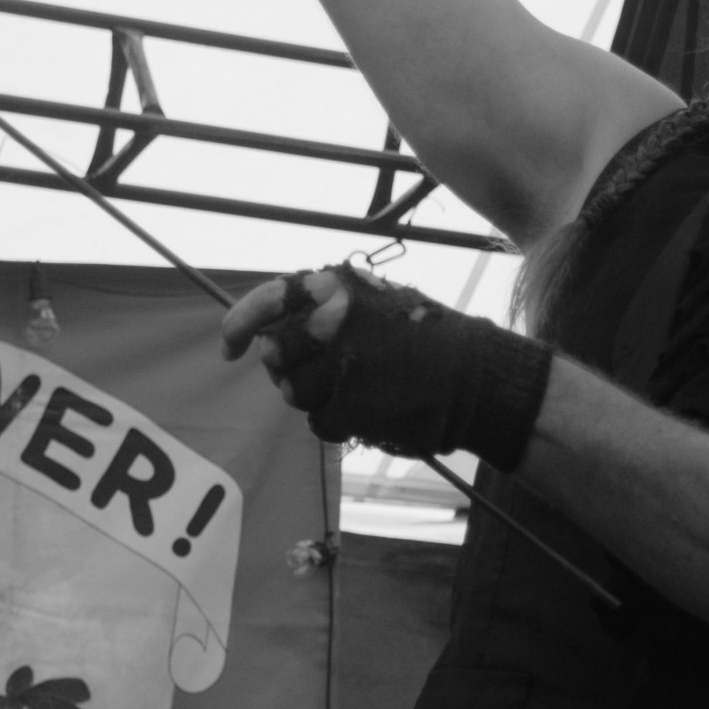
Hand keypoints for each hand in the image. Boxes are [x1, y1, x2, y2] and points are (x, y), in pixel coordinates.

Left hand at [222, 262, 551, 469]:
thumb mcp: (379, 301)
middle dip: (286, 367)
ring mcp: (339, 366)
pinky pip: (319, 422)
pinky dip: (337, 422)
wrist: (479, 379)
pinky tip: (369, 410)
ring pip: (293, 392)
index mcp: (340, 286)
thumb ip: (327, 309)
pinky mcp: (348, 407)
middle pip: (277, 353)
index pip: (270, 297)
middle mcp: (333, 321)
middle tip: (313, 371)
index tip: (229, 345)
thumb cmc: (429, 338)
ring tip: (356, 387)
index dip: (240, 322)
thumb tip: (275, 328)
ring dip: (315, 396)